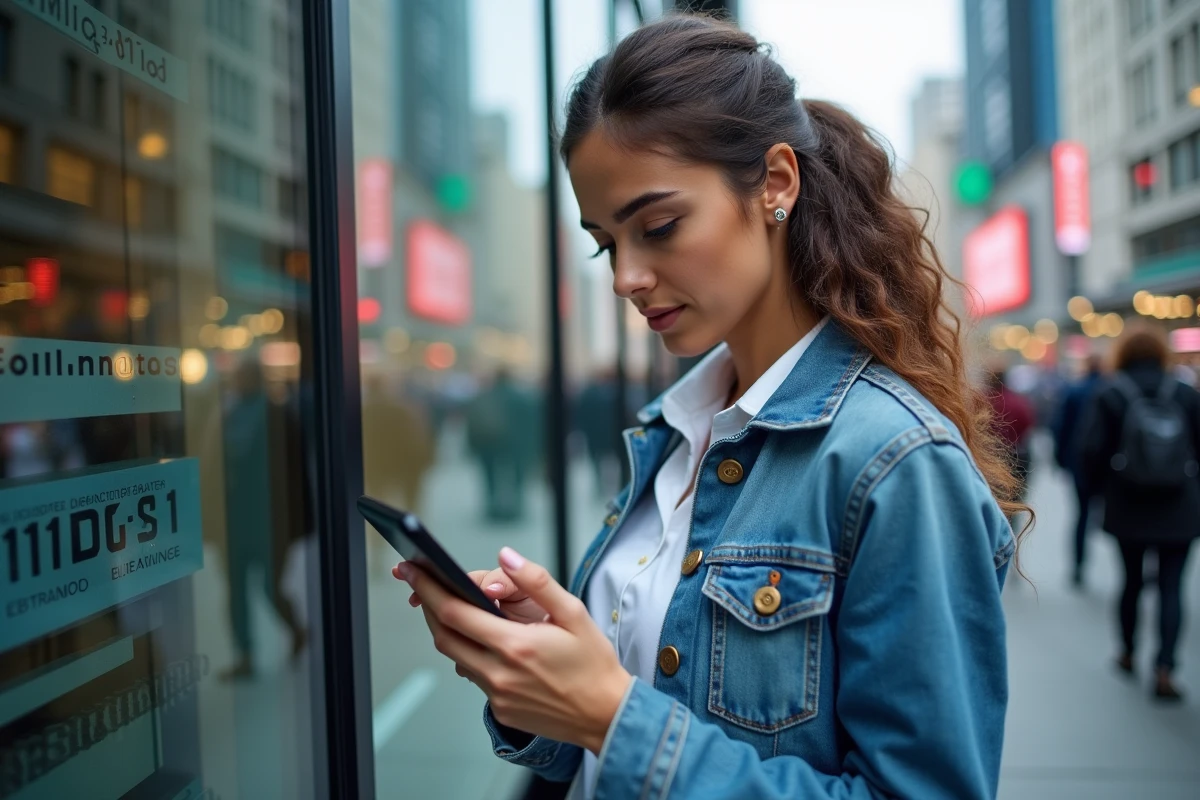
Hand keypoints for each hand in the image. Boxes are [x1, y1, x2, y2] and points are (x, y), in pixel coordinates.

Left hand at [396, 548, 630, 753]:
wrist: (606, 714)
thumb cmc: (594, 663)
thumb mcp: (573, 613)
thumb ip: (537, 582)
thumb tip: (506, 557)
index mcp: (515, 645)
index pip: (454, 612)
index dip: (429, 589)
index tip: (414, 571)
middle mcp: (499, 673)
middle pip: (443, 636)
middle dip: (428, 607)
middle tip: (421, 586)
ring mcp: (497, 695)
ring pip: (456, 657)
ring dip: (448, 631)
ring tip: (450, 608)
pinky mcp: (501, 710)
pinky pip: (474, 677)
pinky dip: (471, 655)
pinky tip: (483, 642)